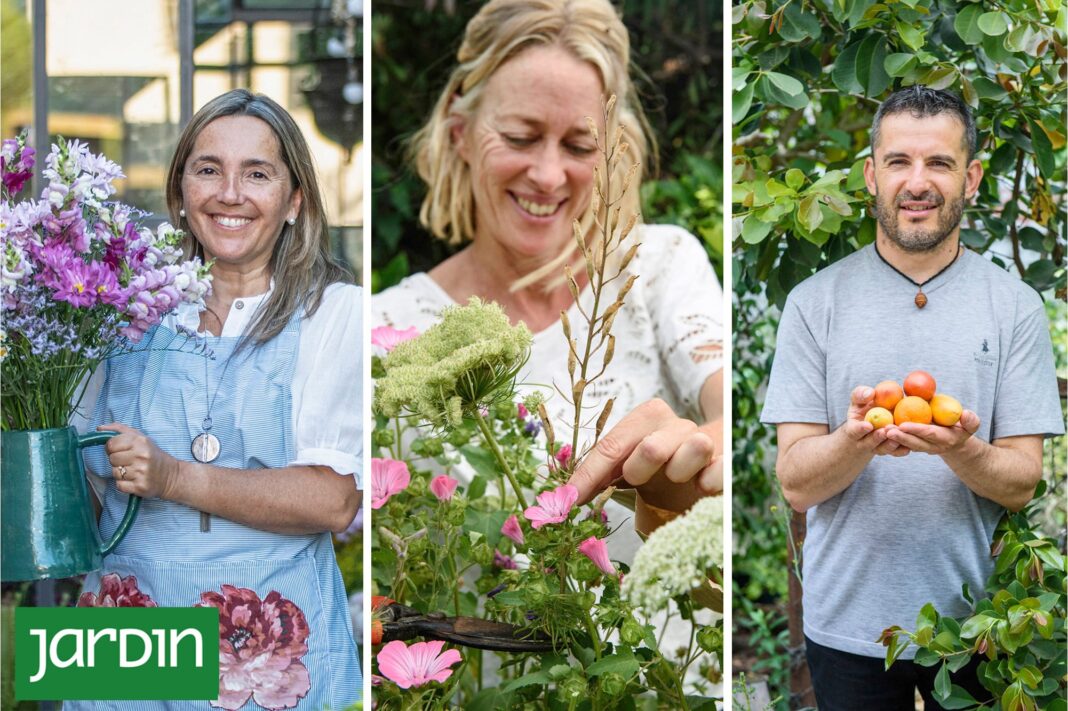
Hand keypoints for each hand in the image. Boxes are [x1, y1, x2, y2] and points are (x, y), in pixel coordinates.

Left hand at [98, 422, 179, 498]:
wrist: (171, 475)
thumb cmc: (152, 455)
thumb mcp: (140, 437)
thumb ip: (120, 430)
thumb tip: (99, 428)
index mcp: (140, 442)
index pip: (111, 444)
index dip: (111, 448)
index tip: (119, 450)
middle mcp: (141, 456)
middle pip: (111, 459)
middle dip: (117, 461)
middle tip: (128, 461)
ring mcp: (141, 472)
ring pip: (114, 473)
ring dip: (120, 473)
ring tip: (132, 471)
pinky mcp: (140, 487)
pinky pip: (119, 485)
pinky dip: (124, 484)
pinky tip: (134, 480)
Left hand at [567, 399, 720, 510]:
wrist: (706, 465)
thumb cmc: (658, 468)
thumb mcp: (627, 466)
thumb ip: (600, 475)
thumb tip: (566, 497)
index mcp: (647, 417)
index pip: (611, 446)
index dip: (588, 476)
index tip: (569, 501)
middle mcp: (676, 423)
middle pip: (651, 448)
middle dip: (639, 472)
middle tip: (638, 481)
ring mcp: (704, 439)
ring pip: (693, 449)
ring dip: (678, 474)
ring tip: (676, 479)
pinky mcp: (728, 459)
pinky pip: (717, 472)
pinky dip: (707, 484)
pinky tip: (700, 487)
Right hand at [843, 386, 909, 457]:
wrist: (876, 417)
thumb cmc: (865, 406)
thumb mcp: (859, 398)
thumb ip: (861, 394)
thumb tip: (870, 394)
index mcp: (854, 429)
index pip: (854, 431)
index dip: (860, 429)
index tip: (868, 425)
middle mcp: (864, 441)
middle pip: (869, 443)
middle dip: (877, 438)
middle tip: (885, 431)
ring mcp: (877, 447)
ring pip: (883, 449)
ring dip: (890, 444)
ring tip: (897, 437)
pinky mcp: (890, 450)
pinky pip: (895, 452)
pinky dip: (901, 450)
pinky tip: (908, 446)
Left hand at [885, 410, 979, 454]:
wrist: (955, 440)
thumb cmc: (961, 426)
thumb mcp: (970, 425)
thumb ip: (970, 421)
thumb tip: (965, 414)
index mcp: (945, 439)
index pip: (929, 434)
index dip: (917, 430)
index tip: (903, 424)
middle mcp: (932, 447)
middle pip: (914, 442)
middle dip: (900, 437)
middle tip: (886, 429)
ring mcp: (922, 448)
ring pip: (905, 445)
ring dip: (892, 439)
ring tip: (880, 431)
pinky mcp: (914, 447)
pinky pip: (901, 445)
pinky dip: (890, 441)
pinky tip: (878, 433)